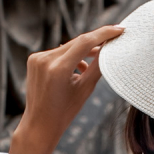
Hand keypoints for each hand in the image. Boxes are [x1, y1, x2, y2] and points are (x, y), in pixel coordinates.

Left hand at [9, 25, 124, 153]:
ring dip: (82, 50)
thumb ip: (98, 66)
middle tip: (113, 39)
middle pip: (76, 42)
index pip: (85, 42)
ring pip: (67, 47)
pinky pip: (57, 53)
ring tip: (97, 57)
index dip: (104, 33)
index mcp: (59, 69)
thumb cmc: (65, 111)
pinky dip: (69, 56)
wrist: (40, 125)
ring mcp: (37, 58)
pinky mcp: (34, 59)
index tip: (119, 29)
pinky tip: (78, 67)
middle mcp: (45, 60)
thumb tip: (111, 48)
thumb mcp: (85, 89)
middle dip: (95, 41)